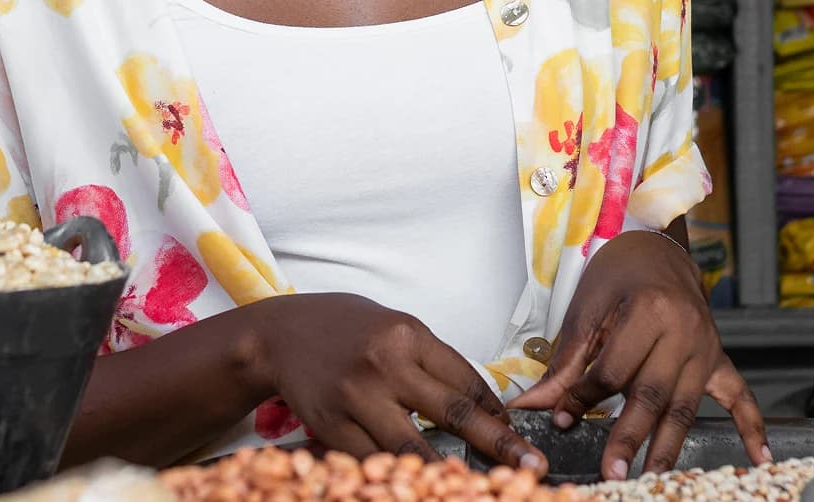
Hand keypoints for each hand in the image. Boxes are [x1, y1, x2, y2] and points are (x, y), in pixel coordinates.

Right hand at [249, 293, 546, 472]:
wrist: (280, 332)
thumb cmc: (343, 327)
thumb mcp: (391, 327)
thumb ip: (427, 361)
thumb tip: (476, 403)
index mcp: (406, 334)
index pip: (465, 378)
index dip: (497, 412)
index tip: (519, 433)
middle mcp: (386, 363)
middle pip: (454, 412)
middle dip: (499, 444)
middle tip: (532, 466)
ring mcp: (357, 397)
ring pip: (415, 449)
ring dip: (450, 475)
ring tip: (478, 490)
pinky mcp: (332, 426)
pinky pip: (374, 462)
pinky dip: (398, 477)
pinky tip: (414, 486)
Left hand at [507, 230, 768, 481]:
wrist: (654, 245)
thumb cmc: (616, 272)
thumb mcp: (586, 307)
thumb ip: (566, 361)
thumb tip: (533, 403)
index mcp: (648, 310)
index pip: (614, 369)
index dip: (584, 397)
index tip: (562, 418)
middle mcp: (683, 330)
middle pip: (653, 393)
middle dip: (629, 436)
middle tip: (611, 470)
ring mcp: (706, 345)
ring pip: (686, 405)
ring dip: (669, 446)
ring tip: (651, 479)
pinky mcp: (719, 356)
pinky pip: (741, 394)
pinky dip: (752, 427)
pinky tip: (760, 457)